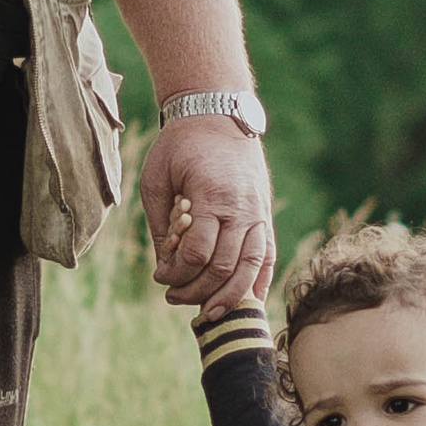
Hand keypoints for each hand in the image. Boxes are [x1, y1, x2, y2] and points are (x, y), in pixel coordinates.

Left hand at [148, 118, 273, 314]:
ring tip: (209, 313)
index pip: (197, 253)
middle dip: (198, 290)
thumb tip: (165, 265)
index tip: (160, 278)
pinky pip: (269, 255)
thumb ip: (161, 223)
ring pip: (252, 267)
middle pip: (225, 266)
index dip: (176, 274)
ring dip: (231, 296)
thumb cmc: (179, 144)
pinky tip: (247, 302)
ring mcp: (258, 211)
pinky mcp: (265, 213)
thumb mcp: (157, 178)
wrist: (217, 112)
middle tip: (173, 298)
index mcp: (211, 196)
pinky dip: (259, 281)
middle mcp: (241, 207)